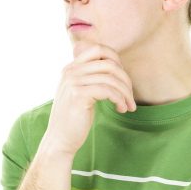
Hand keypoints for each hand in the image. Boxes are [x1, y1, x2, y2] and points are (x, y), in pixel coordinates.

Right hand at [42, 41, 135, 156]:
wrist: (60, 139)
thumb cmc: (74, 119)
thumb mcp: (81, 92)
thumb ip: (91, 77)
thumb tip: (116, 67)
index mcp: (71, 68)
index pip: (99, 50)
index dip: (117, 61)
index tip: (122, 80)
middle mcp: (71, 72)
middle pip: (109, 64)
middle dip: (125, 80)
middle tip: (130, 97)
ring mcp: (73, 82)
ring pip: (111, 78)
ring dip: (125, 93)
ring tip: (128, 106)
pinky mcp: (79, 95)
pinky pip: (108, 91)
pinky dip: (119, 100)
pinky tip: (121, 109)